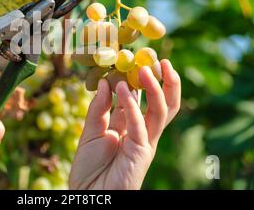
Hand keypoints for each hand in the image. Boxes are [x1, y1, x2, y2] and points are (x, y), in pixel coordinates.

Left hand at [69, 59, 180, 189]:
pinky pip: (140, 125)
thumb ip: (98, 108)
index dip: (141, 78)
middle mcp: (141, 131)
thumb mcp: (90, 131)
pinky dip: (132, 106)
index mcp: (129, 125)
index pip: (141, 97)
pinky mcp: (142, 153)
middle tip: (160, 61)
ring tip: (145, 69)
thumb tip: (107, 81)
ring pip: (161, 112)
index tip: (138, 57)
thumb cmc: (89, 167)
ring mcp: (144, 142)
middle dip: (166, 82)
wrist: (87, 195)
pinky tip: (121, 89)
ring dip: (155, 89)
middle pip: (164, 104)